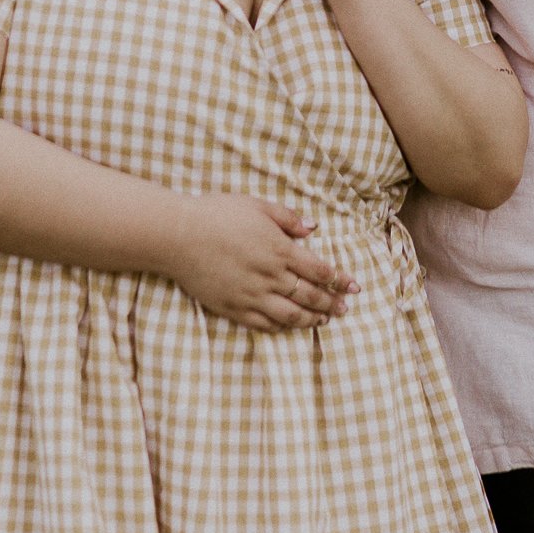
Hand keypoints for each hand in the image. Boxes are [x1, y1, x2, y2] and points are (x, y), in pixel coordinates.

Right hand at [165, 194, 359, 330]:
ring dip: (311, 319)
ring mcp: (252, 295)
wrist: (179, 235)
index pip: (320, 269)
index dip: (340, 280)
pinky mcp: (234, 308)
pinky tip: (289, 325)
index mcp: (280, 249)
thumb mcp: (256, 205)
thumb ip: (287, 217)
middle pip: (310, 295)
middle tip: (345, 308)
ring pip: (291, 314)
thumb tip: (313, 227)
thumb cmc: (217, 214)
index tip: (354, 286)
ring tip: (323, 321)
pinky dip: (282, 326)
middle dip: (331, 302)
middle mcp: (271, 276)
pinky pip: (264, 324)